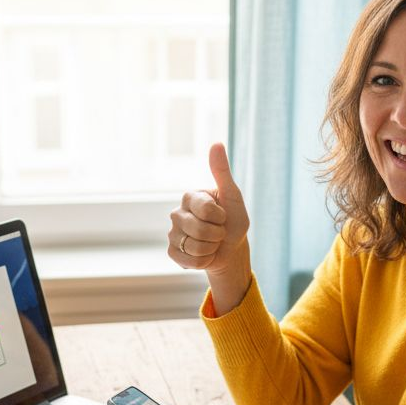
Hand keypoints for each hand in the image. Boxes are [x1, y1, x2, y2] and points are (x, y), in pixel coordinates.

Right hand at [168, 144, 251, 310]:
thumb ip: (222, 171)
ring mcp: (172, 234)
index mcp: (189, 197)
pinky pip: (190, 261)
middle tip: (219, 231)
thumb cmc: (233, 220)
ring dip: (211, 248)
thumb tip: (216, 143)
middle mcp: (176, 213)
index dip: (221, 217)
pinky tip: (205, 254)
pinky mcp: (172, 252)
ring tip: (212, 242)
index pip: (205, 209)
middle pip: (199, 229)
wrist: (231, 248)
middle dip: (217, 234)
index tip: (223, 216)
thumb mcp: (232, 195)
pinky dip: (204, 261)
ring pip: (195, 247)